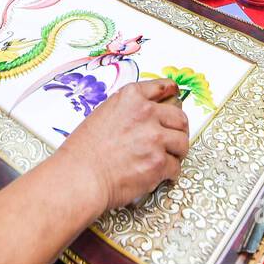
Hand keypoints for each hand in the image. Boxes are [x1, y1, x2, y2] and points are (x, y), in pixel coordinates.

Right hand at [55, 79, 188, 211]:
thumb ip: (127, 111)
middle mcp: (146, 113)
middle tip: (173, 138)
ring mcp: (155, 138)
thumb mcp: (103, 115)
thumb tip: (144, 117)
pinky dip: (169, 172)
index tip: (175, 95)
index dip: (171, 93)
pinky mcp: (159, 162)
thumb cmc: (83, 152)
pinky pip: (175, 166)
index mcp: (131, 98)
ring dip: (176, 151)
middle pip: (179, 117)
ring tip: (167, 158)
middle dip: (178, 129)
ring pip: (182, 142)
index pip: (162, 87)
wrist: (80, 176)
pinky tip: (159, 174)